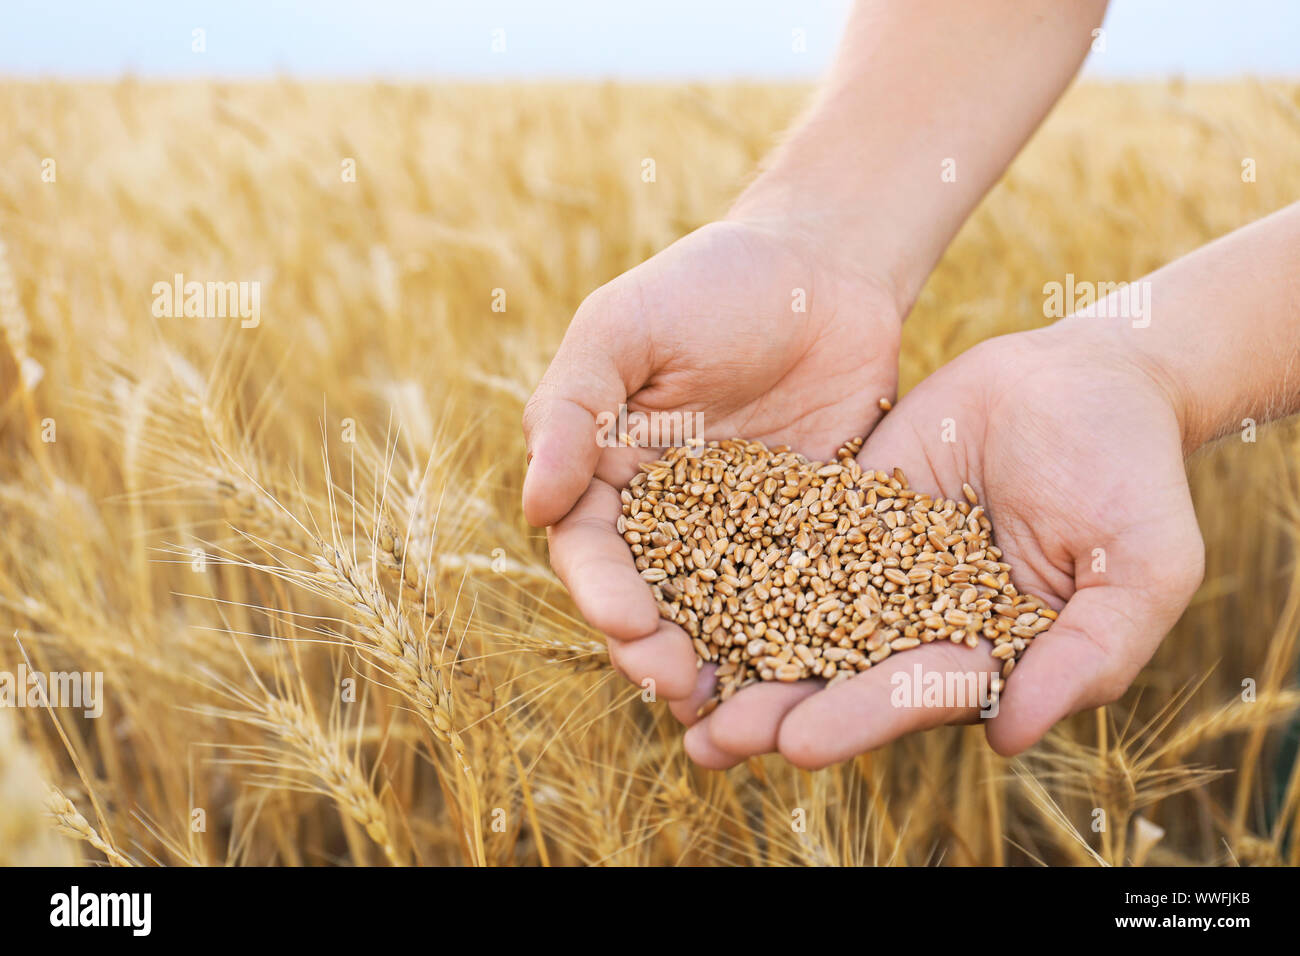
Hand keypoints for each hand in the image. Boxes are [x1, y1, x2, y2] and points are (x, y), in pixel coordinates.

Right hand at [523, 219, 902, 708]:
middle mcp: (669, 514)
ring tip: (732, 710)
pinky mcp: (812, 534)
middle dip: (655, 647)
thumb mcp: (624, 327)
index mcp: (609, 471)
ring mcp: (742, 530)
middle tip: (678, 687)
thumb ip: (572, 408)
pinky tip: (807, 677)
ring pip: (721, 613)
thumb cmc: (709, 284)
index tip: (625, 624)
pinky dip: (796, 639)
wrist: (824, 266)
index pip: (592, 548)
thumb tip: (534, 506)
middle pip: (651, 599)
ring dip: (719, 663)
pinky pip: (801, 594)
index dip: (602, 592)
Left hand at [684, 324, 1204, 767]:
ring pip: (797, 611)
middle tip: (711, 738)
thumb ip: (1088, 656)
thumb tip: (1009, 736)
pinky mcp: (845, 507)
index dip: (859, 718)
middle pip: (839, 670)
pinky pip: (786, 533)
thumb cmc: (1132, 473)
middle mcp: (917, 618)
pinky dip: (736, 561)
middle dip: (776, 705)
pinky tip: (679, 583)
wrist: (1090, 376)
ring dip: (739, 650)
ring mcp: (876, 561)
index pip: (915, 694)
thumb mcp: (1142, 569)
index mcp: (983, 650)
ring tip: (672, 683)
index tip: (800, 742)